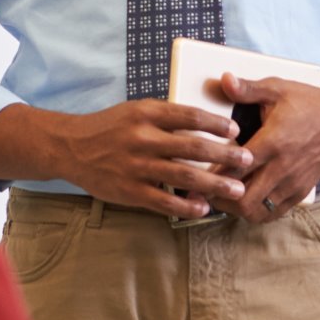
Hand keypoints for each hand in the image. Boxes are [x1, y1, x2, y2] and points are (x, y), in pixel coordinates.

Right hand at [0, 99, 252, 220]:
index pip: (188, 115)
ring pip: (182, 176)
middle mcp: (142, 138)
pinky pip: (163, 200)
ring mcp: (136, 166)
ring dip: (213, 183)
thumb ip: (167, 117)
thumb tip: (206, 122)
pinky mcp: (129, 190)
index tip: (235, 131)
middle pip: (192, 146)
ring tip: (236, 189)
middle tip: (248, 160)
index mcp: (146, 113)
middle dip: (224, 155)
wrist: (71, 147)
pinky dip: (185, 205)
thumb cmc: (110, 127)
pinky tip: (203, 208)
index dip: (215, 124)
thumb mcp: (137, 111)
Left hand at [208, 76, 319, 222]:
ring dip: (236, 207)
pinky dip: (256, 211)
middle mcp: (283, 167)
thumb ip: (248, 88)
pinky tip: (245, 200)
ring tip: (222, 196)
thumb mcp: (277, 89)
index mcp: (273, 141)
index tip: (197, 176)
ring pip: (258, 211)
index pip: (237, 168)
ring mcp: (293, 182)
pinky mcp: (301, 191)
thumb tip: (224, 79)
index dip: (214, 175)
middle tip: (206, 189)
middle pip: (244, 199)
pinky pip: (274, 213)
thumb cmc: (309, 104)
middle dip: (220, 198)